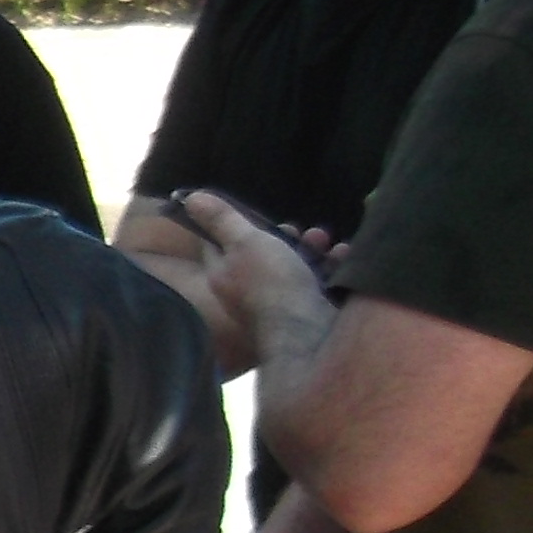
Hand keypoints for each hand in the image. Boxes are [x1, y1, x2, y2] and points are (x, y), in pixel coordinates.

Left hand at [178, 190, 333, 372]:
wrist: (310, 334)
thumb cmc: (272, 285)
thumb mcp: (244, 243)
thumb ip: (221, 220)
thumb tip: (189, 198)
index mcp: (223, 274)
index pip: (218, 242)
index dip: (235, 223)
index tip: (256, 213)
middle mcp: (246, 290)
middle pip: (263, 252)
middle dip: (286, 235)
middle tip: (301, 230)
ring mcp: (278, 302)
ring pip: (294, 264)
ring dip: (313, 247)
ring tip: (325, 240)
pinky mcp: (307, 309)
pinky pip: (318, 280)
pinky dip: (332, 265)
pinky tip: (343, 256)